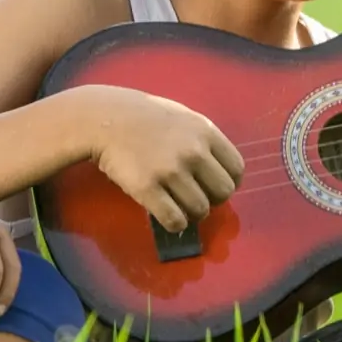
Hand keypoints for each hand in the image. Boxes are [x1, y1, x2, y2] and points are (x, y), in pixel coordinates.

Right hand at [77, 86, 245, 231]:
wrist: (105, 118)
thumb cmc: (145, 117)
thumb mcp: (183, 117)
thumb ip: (204, 141)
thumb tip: (219, 172)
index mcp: (205, 132)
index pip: (236, 170)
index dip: (228, 182)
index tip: (213, 185)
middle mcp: (193, 152)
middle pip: (223, 193)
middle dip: (212, 200)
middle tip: (195, 197)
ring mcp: (170, 170)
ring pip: (200, 210)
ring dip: (191, 214)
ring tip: (178, 206)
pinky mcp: (147, 188)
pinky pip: (175, 220)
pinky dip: (175, 224)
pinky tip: (167, 216)